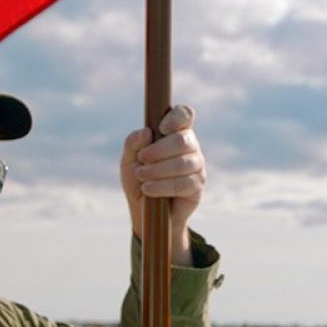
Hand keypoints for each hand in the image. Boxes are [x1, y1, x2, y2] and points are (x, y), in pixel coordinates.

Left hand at [119, 105, 205, 264]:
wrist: (145, 212)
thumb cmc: (138, 180)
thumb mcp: (128, 161)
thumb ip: (132, 143)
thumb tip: (146, 132)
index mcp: (174, 132)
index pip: (185, 114)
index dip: (176, 118)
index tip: (160, 129)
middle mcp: (190, 145)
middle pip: (182, 140)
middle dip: (158, 151)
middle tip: (142, 160)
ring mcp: (197, 165)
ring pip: (183, 163)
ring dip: (158, 170)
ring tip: (142, 177)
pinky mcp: (198, 185)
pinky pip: (184, 183)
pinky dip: (163, 186)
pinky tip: (149, 189)